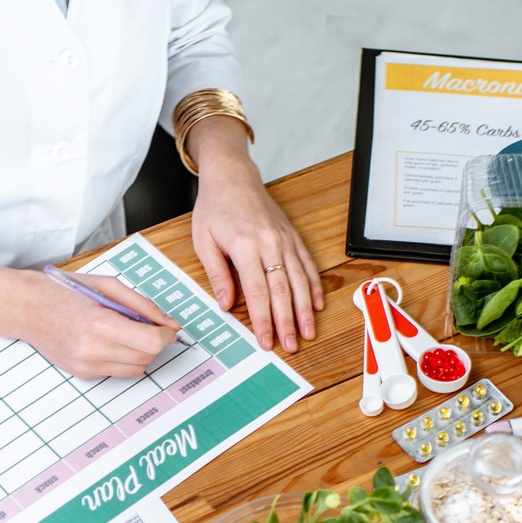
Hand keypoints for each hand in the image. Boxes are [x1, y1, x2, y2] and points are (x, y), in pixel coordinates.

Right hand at [0, 266, 177, 378]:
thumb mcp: (108, 286)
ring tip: (125, 332)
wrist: (27, 308)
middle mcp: (92, 349)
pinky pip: (119, 372)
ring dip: (140, 352)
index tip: (166, 328)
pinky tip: (109, 341)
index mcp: (99, 323)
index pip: (151, 342)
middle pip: (146, 357)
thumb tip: (169, 324)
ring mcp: (86, 365)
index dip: (166, 336)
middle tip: (146, 325)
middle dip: (154, 343)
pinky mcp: (83, 374)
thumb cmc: (65, 292)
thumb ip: (142, 305)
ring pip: (136, 368)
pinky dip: (123, 358)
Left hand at [186, 118, 323, 351]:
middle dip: (287, 322)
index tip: (266, 341)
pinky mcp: (292, 236)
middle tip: (291, 346)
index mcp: (245, 245)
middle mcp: (270, 243)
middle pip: (282, 290)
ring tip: (308, 332)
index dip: (263, 320)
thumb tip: (226, 304)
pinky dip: (314, 286)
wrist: (233, 176)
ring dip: (305, 309)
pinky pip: (307, 264)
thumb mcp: (204, 241)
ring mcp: (284, 239)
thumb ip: (217, 274)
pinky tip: (317, 305)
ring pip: (299, 280)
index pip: (257, 292)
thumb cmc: (215, 207)